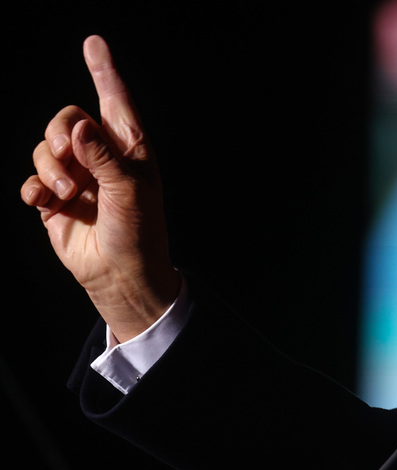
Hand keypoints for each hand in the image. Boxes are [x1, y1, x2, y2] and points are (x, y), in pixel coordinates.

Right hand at [21, 36, 179, 341]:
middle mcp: (101, 159)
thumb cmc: (140, 233)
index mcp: (129, 150)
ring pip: (45, 149)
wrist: (122, 276)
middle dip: (58, 133)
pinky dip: (35, 188)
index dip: (103, 72)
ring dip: (48, 165)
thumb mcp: (130, 191)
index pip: (114, 102)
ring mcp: (77, 178)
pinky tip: (45, 202)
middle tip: (67, 159)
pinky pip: (33, 180)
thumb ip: (103, 156)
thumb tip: (78, 124)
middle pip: (65, 120)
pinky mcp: (55, 201)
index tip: (94, 42)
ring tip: (65, 191)